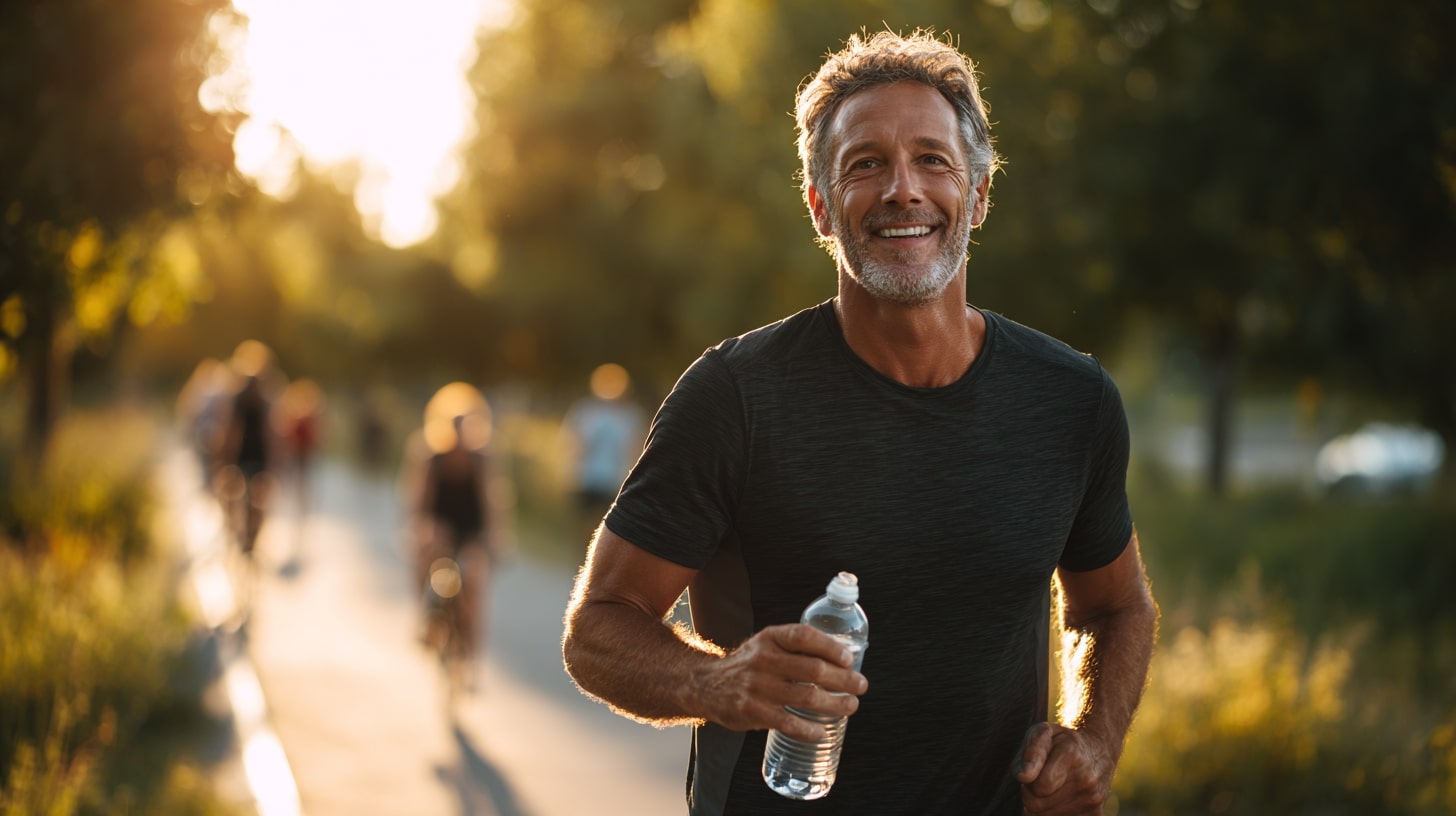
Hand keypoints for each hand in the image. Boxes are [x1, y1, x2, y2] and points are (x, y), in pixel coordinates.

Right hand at [698, 623, 866, 740]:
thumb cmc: (748, 665)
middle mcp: (763, 659)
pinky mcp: (752, 711)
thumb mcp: (766, 645)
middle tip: (860, 686)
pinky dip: (809, 730)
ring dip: (835, 704)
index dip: (830, 646)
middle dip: (843, 679)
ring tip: (850, 706)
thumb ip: (796, 648)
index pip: (804, 636)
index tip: (850, 658)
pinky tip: (821, 732)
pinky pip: (788, 722)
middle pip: (813, 669)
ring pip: (807, 696)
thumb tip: (842, 659)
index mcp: (770, 638)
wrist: (706, 685)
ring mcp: (757, 686)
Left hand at [1016, 722, 1114, 814]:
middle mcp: (1086, 779)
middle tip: (1040, 779)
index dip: (1028, 782)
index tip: (1032, 772)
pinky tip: (1062, 797)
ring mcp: (1093, 799)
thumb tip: (1023, 777)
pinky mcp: (1096, 814)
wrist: (1100, 749)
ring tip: (1052, 787)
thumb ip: (1031, 752)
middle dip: (1031, 794)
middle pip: (1037, 805)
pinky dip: (1055, 812)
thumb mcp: (1043, 733)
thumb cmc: (1061, 741)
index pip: (1039, 786)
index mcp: (1072, 755)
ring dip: (1043, 805)